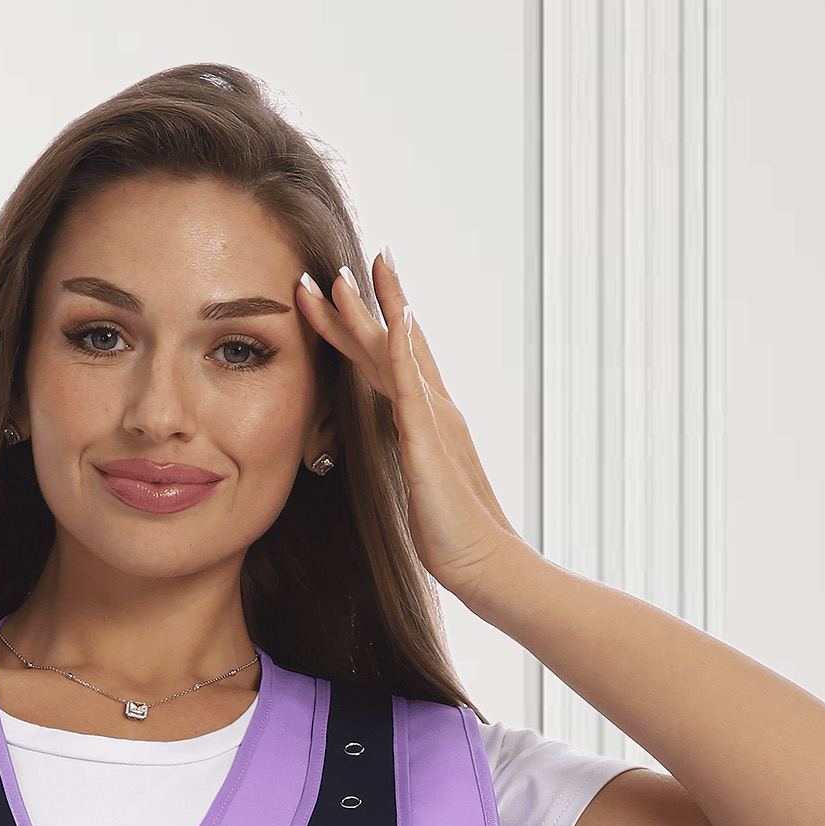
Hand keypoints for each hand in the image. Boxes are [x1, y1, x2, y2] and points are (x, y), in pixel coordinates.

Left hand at [296, 251, 524, 608]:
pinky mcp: (431, 447)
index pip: (391, 359)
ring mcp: (433, 424)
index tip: (347, 284)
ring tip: (348, 277)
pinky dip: (405, 354)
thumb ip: (404, 449)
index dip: (368, 321)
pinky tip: (398, 321)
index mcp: (424, 418)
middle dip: (364, 303)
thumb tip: (388, 434)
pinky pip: (414, 393)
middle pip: (393, 344)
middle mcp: (432, 409)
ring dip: (374, 312)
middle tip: (339, 262)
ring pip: (398, 356)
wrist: (485, 563)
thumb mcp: (416, 480)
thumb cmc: (450, 531)